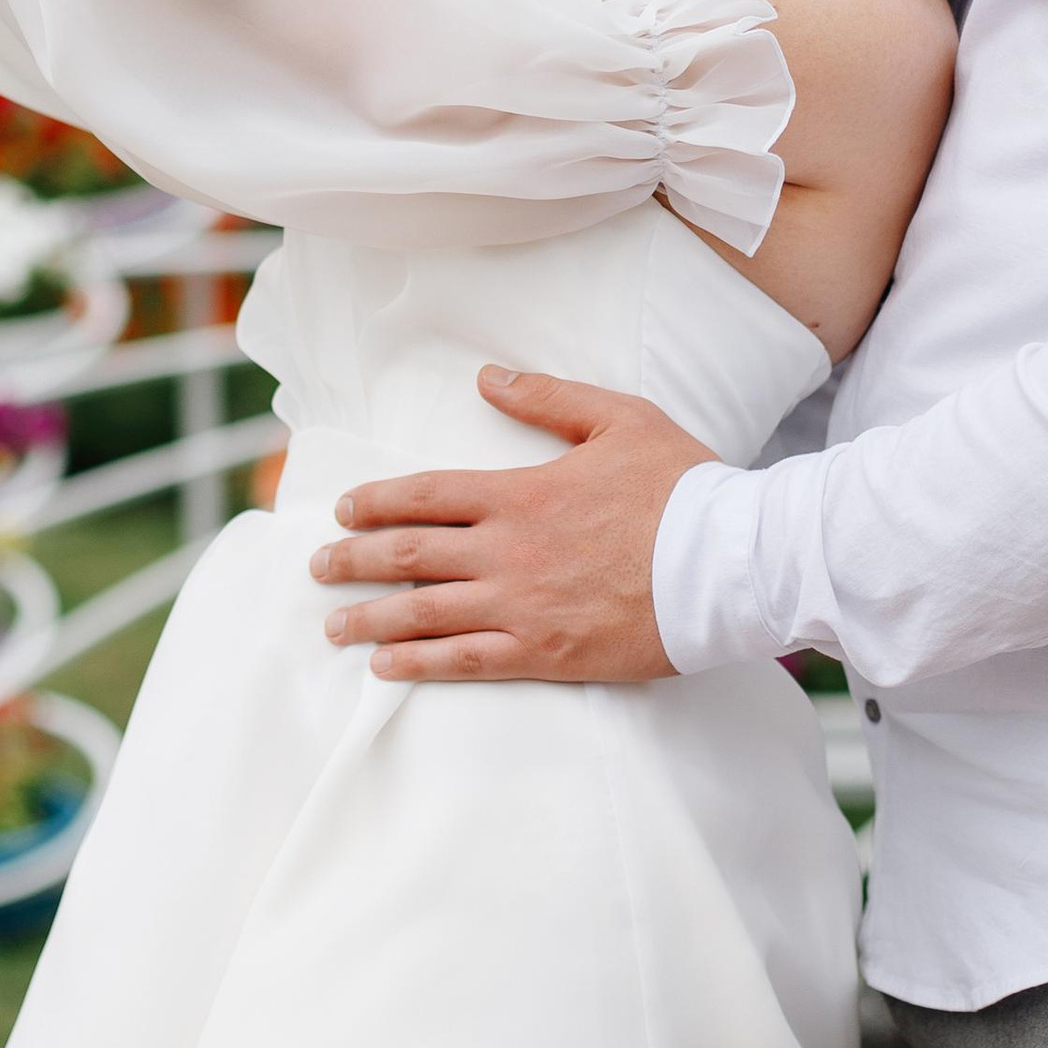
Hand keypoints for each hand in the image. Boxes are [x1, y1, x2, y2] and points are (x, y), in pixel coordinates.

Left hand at [310, 368, 712, 681]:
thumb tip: (487, 378)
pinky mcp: (545, 652)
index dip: (376, 501)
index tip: (344, 509)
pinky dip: (419, 665)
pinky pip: (466, 662)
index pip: (426, 494)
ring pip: (424, 613)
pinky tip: (386, 669)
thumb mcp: (619, 419)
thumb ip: (547, 398)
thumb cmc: (682, 488)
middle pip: (409, 555)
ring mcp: (523, 605)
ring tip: (333, 626)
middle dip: (353, 561)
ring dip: (370, 620)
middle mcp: (508, 550)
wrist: (729, 563)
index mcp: (521, 492)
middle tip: (318, 567)